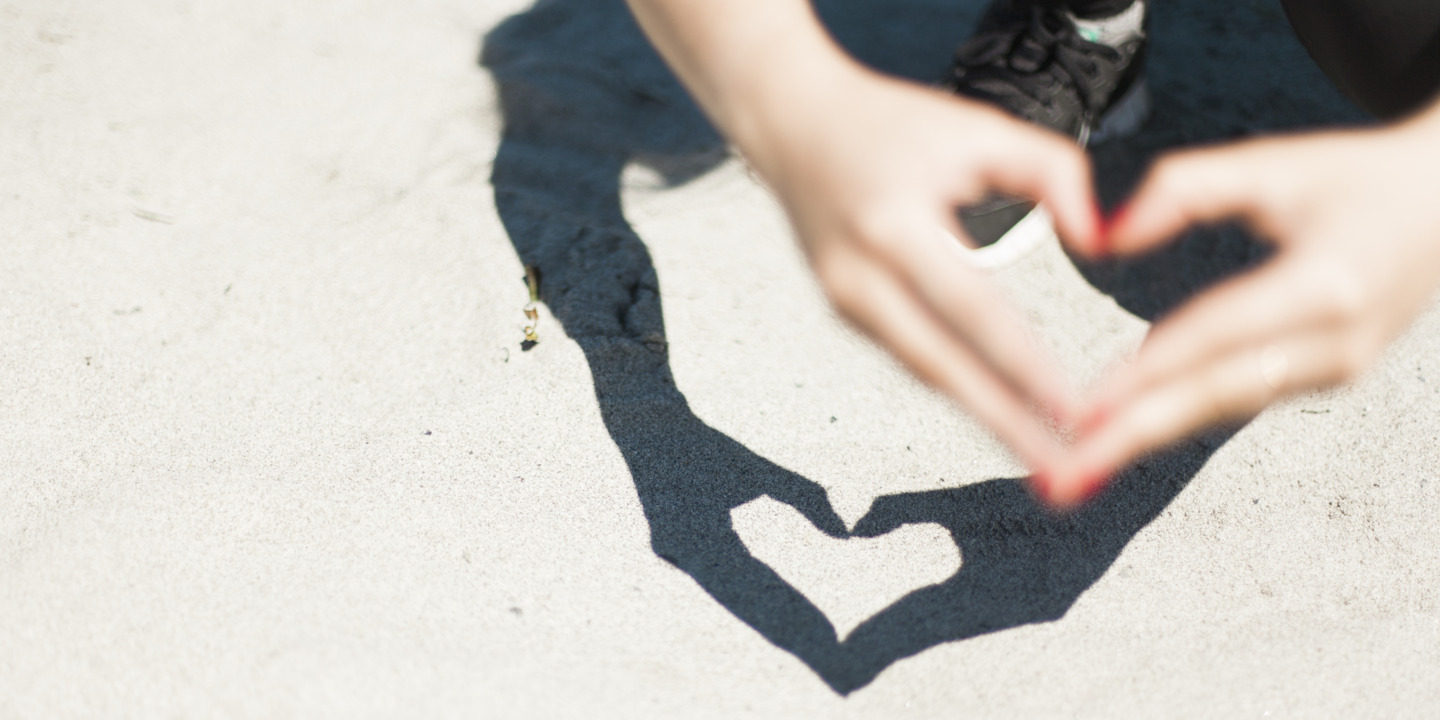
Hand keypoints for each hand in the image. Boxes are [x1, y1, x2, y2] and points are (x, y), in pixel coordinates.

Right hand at [741, 63, 1100, 468]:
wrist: (792, 124)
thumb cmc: (895, 123)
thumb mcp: (980, 128)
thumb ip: (1054, 173)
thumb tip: (1098, 244)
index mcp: (894, 227)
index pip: (975, 313)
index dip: (1026, 369)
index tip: (1074, 412)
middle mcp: (859, 275)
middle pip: (942, 367)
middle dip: (1004, 425)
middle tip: (1062, 471)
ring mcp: (843, 299)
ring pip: (924, 371)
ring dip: (982, 415)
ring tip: (1041, 455)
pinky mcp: (842, 310)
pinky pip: (909, 356)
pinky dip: (955, 387)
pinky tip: (998, 410)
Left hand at [1039, 111, 1439, 506]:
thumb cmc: (1357, 178)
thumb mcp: (1272, 163)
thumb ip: (1182, 188)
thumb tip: (1103, 235)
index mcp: (1326, 283)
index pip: (1216, 335)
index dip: (1146, 374)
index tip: (1085, 406)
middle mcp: (1338, 340)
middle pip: (1215, 395)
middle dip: (1134, 437)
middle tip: (1066, 475)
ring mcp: (1339, 367)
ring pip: (1225, 406)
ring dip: (1149, 436)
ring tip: (1081, 468)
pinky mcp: (1331, 377)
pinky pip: (1241, 399)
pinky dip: (1182, 418)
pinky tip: (1126, 435)